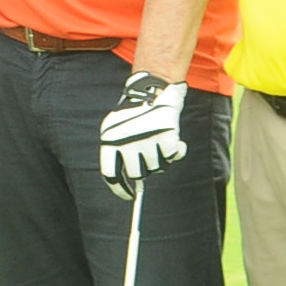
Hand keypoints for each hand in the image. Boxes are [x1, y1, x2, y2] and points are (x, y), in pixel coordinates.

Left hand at [97, 74, 187, 197]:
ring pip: (156, 167)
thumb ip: (118, 153)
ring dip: (159, 156)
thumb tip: (128, 185)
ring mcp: (146, 142)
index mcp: (109, 141)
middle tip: (148, 152)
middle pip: (136, 174)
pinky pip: (172, 157)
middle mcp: (126, 144)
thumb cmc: (133, 113)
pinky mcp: (165, 139)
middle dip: (144, 168)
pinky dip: (177, 151)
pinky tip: (176, 140)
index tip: (128, 195)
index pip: (110, 175)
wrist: (152, 89)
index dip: (119, 189)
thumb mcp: (115, 129)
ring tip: (158, 137)